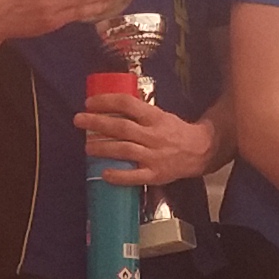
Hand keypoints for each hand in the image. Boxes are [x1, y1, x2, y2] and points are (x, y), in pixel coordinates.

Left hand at [77, 86, 219, 186]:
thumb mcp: (160, 115)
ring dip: (103, 148)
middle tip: (78, 120)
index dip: (106, 101)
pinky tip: (104, 174)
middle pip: (121, 127)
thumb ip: (140, 112)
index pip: (127, 104)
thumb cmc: (175, 131)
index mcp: (154, 117)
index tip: (89, 102)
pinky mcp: (155, 175)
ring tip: (87, 147)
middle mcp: (153, 135)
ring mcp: (154, 156)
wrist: (200, 151)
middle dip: (97, 123)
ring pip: (124, 150)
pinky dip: (118, 176)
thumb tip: (113, 102)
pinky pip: (134, 177)